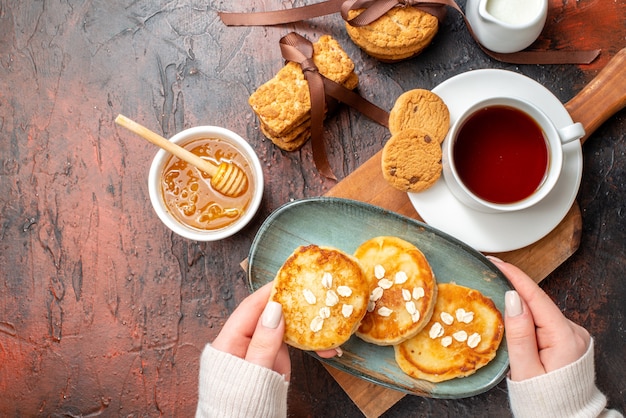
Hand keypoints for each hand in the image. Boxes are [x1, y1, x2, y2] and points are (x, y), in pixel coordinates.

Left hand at [211, 282, 338, 381]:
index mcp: (230, 341)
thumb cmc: (238, 404)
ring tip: (331, 327)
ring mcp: (260, 350)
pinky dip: (309, 345)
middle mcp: (245, 341)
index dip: (269, 291)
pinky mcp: (272, 360)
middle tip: (315, 296)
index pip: (251, 307)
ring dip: (308, 327)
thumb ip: (264, 341)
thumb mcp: (253, 371)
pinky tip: (328, 348)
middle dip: (295, 307)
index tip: (287, 278)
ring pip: (286, 329)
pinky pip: (292, 346)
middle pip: (270, 315)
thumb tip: (275, 308)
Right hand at [488, 257, 589, 380]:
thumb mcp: (525, 369)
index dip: (514, 276)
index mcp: (564, 337)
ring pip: (538, 313)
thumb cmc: (544, 400)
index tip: (496, 262)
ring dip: (518, 307)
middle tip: (487, 277)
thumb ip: (519, 333)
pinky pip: (542, 323)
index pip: (536, 297)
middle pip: (536, 303)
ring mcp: (572, 336)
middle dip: (512, 291)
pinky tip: (512, 321)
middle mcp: (573, 332)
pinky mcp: (567, 341)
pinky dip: (526, 320)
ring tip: (494, 301)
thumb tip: (512, 298)